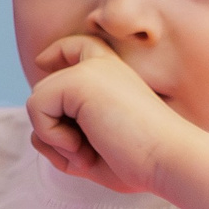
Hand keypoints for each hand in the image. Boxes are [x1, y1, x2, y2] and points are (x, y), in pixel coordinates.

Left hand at [25, 35, 203, 193]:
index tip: (42, 64)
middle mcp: (102, 66)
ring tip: (90, 150)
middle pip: (47, 88)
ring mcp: (89, 70)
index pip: (79, 47)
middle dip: (53, 130)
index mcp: (114, 76)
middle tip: (88, 153)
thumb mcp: (97, 152)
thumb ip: (67, 140)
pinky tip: (83, 146)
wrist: (172, 160)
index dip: (57, 52)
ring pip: (37, 100)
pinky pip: (36, 107)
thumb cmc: (142, 162)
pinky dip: (51, 135)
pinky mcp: (79, 81)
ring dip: (54, 137)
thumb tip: (35, 135)